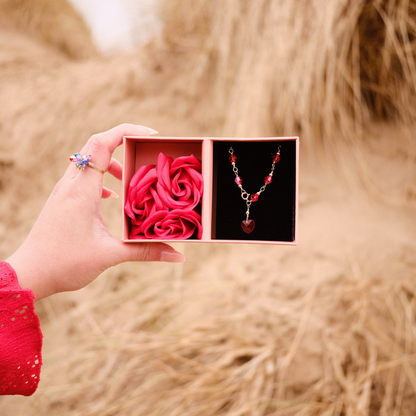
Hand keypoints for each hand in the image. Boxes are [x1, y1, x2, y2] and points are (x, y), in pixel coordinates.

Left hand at [6, 124, 184, 299]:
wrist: (30, 273)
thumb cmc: (65, 263)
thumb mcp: (109, 255)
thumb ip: (145, 251)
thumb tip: (177, 255)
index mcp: (82, 190)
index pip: (102, 144)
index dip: (127, 131)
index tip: (151, 135)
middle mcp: (71, 184)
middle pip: (95, 145)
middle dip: (123, 143)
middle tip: (144, 155)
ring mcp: (64, 190)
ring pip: (88, 159)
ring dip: (111, 162)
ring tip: (129, 179)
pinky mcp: (62, 199)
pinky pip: (83, 175)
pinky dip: (101, 177)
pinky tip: (111, 197)